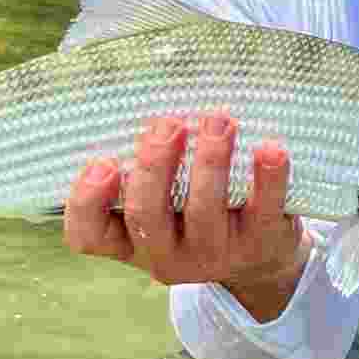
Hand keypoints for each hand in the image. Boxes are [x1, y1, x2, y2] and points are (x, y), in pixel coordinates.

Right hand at [62, 111, 309, 322]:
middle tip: (168, 125)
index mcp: (131, 241)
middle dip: (155, 166)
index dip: (88, 202)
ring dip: (210, 161)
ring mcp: (213, 255)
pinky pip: (264, 212)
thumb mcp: (160, 203)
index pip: (88, 235)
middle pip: (147, 215)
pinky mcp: (260, 245)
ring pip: (204, 212)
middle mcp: (166, 256)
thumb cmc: (192, 214)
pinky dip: (268, 179)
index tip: (102, 162)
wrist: (258, 257)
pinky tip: (270, 148)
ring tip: (217, 121)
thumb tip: (137, 102)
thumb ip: (141, 168)